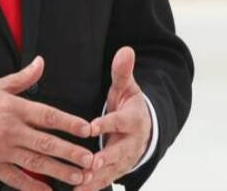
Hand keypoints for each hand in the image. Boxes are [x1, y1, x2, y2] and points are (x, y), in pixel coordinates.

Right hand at [0, 56, 95, 189]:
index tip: (87, 130)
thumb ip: (23, 78)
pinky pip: (15, 179)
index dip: (70, 123)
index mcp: (14, 108)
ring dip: (59, 171)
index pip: (48, 116)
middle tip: (91, 160)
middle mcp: (10, 130)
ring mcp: (1, 150)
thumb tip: (40, 62)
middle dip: (71, 153)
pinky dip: (33, 187)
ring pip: (36, 163)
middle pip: (47, 143)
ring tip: (79, 177)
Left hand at [77, 47, 150, 190]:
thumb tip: (125, 50)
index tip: (91, 127)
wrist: (145, 130)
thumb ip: (123, 72)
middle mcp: (131, 143)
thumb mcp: (128, 88)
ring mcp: (126, 160)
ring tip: (80, 185)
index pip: (119, 122)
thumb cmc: (130, 105)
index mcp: (133, 120)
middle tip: (91, 163)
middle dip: (105, 159)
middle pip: (118, 152)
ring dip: (96, 179)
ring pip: (111, 171)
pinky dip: (92, 188)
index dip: (106, 124)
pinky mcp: (118, 171)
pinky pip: (105, 181)